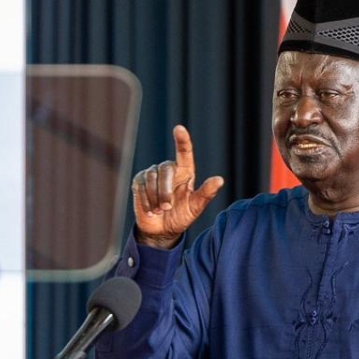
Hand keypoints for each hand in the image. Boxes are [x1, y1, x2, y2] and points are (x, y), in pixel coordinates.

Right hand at [131, 125, 224, 248]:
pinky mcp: (138, 182)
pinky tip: (151, 211)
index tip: (179, 128)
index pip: (184, 152)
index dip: (182, 139)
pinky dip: (145, 201)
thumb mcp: (195, 207)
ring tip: (159, 211)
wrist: (162, 230)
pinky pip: (140, 186)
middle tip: (166, 208)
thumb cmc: (181, 216)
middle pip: (166, 170)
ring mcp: (152, 174)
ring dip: (155, 197)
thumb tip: (220, 179)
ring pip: (151, 178)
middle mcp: (168, 170)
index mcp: (185, 172)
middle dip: (165, 191)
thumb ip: (206, 193)